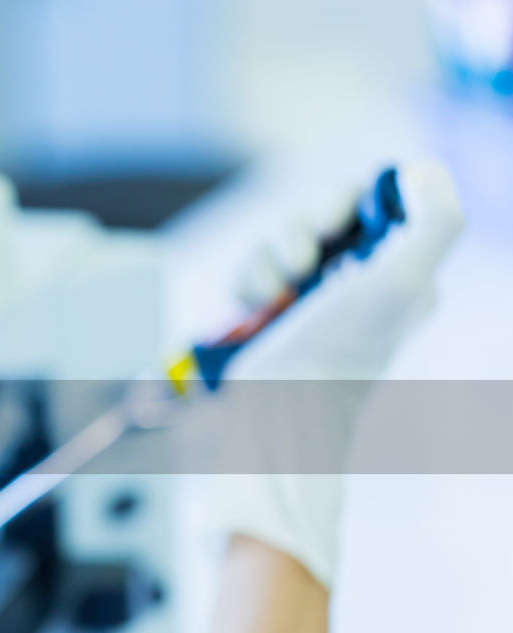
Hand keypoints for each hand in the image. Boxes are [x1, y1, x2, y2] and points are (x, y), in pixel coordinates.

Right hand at [215, 163, 464, 587]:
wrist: (274, 412)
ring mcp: (307, 297)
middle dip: (301, 229)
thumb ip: (436, 220)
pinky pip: (248, 269)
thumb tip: (419, 171)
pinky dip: (245, 284)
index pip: (376, 200)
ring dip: (268, 261)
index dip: (347, 199)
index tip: (334, 226)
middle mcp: (356, 280)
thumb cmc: (338, 357)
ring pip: (279, 237)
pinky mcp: (265, 313)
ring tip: (277, 298)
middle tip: (303, 262)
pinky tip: (255, 310)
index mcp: (401, 271)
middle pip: (322, 211)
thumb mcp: (405, 284)